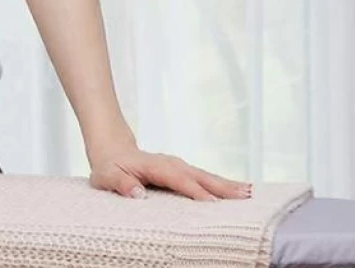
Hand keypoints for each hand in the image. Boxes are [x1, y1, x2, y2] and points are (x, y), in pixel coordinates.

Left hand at [89, 141, 252, 200]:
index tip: (212, 203)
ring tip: (248, 193)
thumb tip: (137, 194)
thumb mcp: (106, 176)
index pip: (176, 179)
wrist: (112, 150)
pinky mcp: (181, 171)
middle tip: (245, 195)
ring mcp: (177, 166)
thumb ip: (121, 183)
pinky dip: (219, 184)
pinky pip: (202, 178)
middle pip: (198, 175)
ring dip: (225, 184)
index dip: (194, 191)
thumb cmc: (109, 167)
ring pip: (204, 176)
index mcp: (154, 166)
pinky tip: (234, 191)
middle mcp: (170, 163)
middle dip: (221, 185)